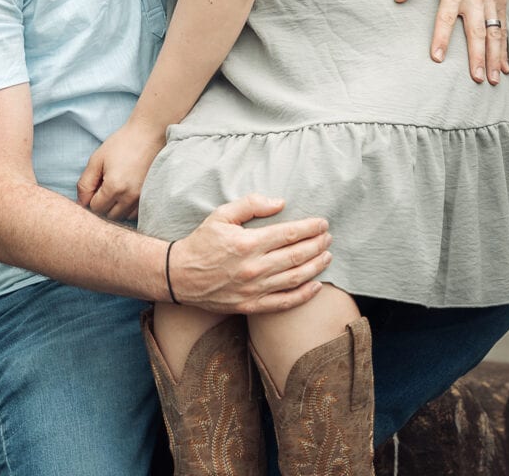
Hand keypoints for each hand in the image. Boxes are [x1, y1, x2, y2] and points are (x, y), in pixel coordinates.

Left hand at [77, 122, 165, 219]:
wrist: (149, 134)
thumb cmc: (122, 143)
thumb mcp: (97, 159)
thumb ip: (85, 183)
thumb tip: (81, 203)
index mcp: (114, 187)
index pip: (95, 208)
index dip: (91, 197)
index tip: (96, 184)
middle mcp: (129, 196)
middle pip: (109, 215)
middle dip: (103, 204)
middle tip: (104, 185)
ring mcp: (142, 198)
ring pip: (123, 216)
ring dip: (116, 207)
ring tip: (116, 188)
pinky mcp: (150, 196)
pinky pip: (135, 213)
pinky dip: (128, 207)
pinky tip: (127, 192)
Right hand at [171, 196, 332, 313]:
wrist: (180, 276)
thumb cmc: (202, 242)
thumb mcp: (221, 215)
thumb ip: (250, 205)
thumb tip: (280, 202)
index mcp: (247, 243)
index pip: (288, 234)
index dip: (309, 228)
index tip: (322, 223)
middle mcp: (254, 268)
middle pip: (296, 256)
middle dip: (317, 245)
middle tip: (328, 237)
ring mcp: (254, 289)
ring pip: (295, 278)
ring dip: (315, 267)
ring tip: (327, 256)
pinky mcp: (251, 306)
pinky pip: (284, 302)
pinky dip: (303, 295)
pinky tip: (316, 285)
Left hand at [395, 0, 507, 84]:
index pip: (446, 16)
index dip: (442, 37)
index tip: (438, 58)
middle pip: (477, 30)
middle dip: (477, 56)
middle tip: (477, 78)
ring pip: (495, 31)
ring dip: (495, 56)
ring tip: (493, 78)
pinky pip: (503, 25)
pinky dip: (505, 45)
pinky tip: (504, 64)